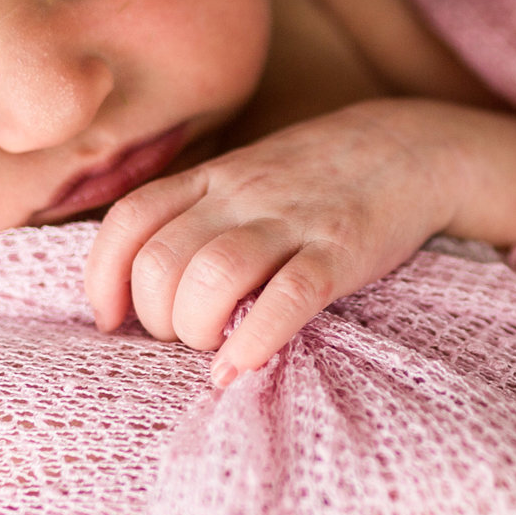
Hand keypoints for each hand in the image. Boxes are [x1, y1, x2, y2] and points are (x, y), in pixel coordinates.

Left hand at [85, 99, 515, 384]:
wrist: (410, 148)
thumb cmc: (315, 178)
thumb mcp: (246, 177)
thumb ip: (195, 214)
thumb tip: (140, 284)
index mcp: (213, 178)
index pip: (131, 219)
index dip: (105, 276)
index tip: (112, 318)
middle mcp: (243, 195)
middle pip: (165, 260)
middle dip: (158, 317)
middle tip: (182, 335)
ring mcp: (293, 221)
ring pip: (215, 276)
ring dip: (197, 329)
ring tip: (211, 349)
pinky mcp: (341, 251)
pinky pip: (288, 296)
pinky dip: (255, 338)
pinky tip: (240, 366)